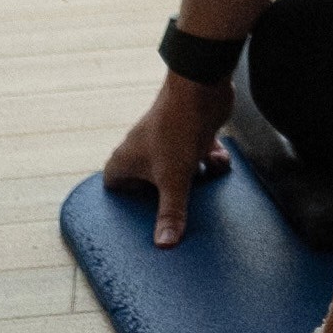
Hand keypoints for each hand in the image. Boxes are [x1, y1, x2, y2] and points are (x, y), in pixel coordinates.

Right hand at [101, 72, 234, 248]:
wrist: (201, 87)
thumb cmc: (176, 129)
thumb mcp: (173, 179)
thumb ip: (170, 213)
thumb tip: (164, 245)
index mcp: (126, 161)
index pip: (114, 186)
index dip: (124, 202)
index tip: (141, 217)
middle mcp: (143, 152)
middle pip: (149, 183)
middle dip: (167, 197)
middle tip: (179, 212)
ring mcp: (168, 143)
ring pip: (178, 171)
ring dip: (194, 180)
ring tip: (202, 185)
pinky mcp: (191, 135)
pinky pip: (199, 157)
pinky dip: (211, 161)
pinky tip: (219, 160)